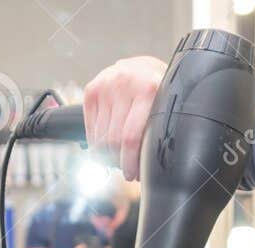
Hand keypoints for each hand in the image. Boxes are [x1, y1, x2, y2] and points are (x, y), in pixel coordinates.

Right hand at [83, 55, 165, 179]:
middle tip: (125, 168)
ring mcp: (105, 86)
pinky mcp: (91, 90)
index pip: (130, 138)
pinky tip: (105, 145)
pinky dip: (96, 142)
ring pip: (100, 137)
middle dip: (118, 161)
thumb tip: (146, 167)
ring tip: (116, 157)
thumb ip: (156, 130)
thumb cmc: (156, 91)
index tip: (132, 174)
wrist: (143, 67)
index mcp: (147, 90)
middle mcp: (124, 85)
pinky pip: (90, 128)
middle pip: (113, 140)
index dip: (130, 162)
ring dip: (106, 154)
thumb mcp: (164, 106)